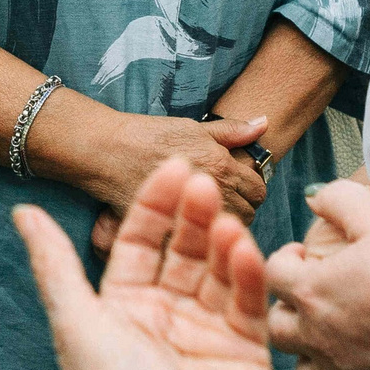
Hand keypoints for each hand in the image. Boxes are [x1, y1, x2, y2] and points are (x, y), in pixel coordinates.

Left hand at [15, 159, 272, 369]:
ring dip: (222, 242)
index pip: (138, 242)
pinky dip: (247, 276)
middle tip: (205, 183)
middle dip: (192, 217)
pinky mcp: (245, 354)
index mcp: (122, 307)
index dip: (154, 205)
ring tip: (228, 219)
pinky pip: (247, 304)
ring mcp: (207, 333)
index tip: (173, 168)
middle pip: (181, 251)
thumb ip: (54, 263)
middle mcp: (164, 316)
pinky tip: (246, 251)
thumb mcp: (77, 321)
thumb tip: (22, 212)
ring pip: (217, 272)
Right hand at [75, 111, 269, 250]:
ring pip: (224, 233)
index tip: (238, 184)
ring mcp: (192, 217)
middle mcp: (213, 193)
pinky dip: (195, 241)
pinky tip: (188, 231)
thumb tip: (263, 123)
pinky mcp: (170, 234)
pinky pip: (197, 246)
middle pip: (248, 215)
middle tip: (223, 201)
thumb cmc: (148, 135)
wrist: (106, 151)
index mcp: (223, 167)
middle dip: (241, 208)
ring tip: (205, 216)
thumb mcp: (194, 126)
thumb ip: (232, 130)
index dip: (251, 186)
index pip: (258, 189)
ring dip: (220, 226)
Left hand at [263, 133, 369, 369]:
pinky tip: (365, 361)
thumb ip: (338, 198)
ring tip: (329, 333)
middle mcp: (317, 335)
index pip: (271, 273)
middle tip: (311, 294)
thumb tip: (315, 196)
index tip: (303, 255)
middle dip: (286, 307)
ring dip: (308, 350)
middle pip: (277, 326)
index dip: (284, 259)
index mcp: (311, 290)